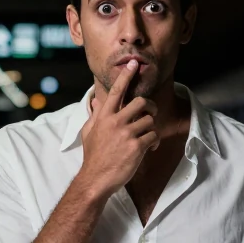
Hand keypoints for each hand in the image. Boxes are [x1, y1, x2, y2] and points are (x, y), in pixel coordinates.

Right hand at [78, 60, 157, 197]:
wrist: (96, 179)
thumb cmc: (93, 156)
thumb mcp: (89, 132)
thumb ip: (95, 115)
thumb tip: (96, 100)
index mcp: (104, 117)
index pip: (116, 91)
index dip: (126, 76)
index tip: (133, 63)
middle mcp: (115, 122)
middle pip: (141, 102)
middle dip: (151, 106)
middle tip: (151, 113)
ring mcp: (126, 134)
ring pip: (150, 121)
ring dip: (152, 129)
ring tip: (147, 139)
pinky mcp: (136, 147)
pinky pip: (153, 136)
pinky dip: (155, 142)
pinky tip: (150, 148)